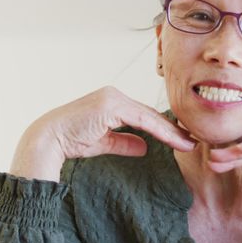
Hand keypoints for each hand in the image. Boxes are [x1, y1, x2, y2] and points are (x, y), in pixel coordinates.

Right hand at [9, 86, 195, 181]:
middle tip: (194, 140)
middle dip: (173, 128)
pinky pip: (142, 120)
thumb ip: (124, 142)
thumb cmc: (70, 141)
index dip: (164, 128)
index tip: (182, 140)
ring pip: (150, 116)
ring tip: (190, 143)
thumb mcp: (103, 143)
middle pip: (151, 114)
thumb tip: (144, 147)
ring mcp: (113, 98)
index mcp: (112, 101)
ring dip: (172, 131)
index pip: (144, 115)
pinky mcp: (111, 105)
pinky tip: (175, 140)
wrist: (48, 140)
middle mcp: (114, 95)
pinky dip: (160, 131)